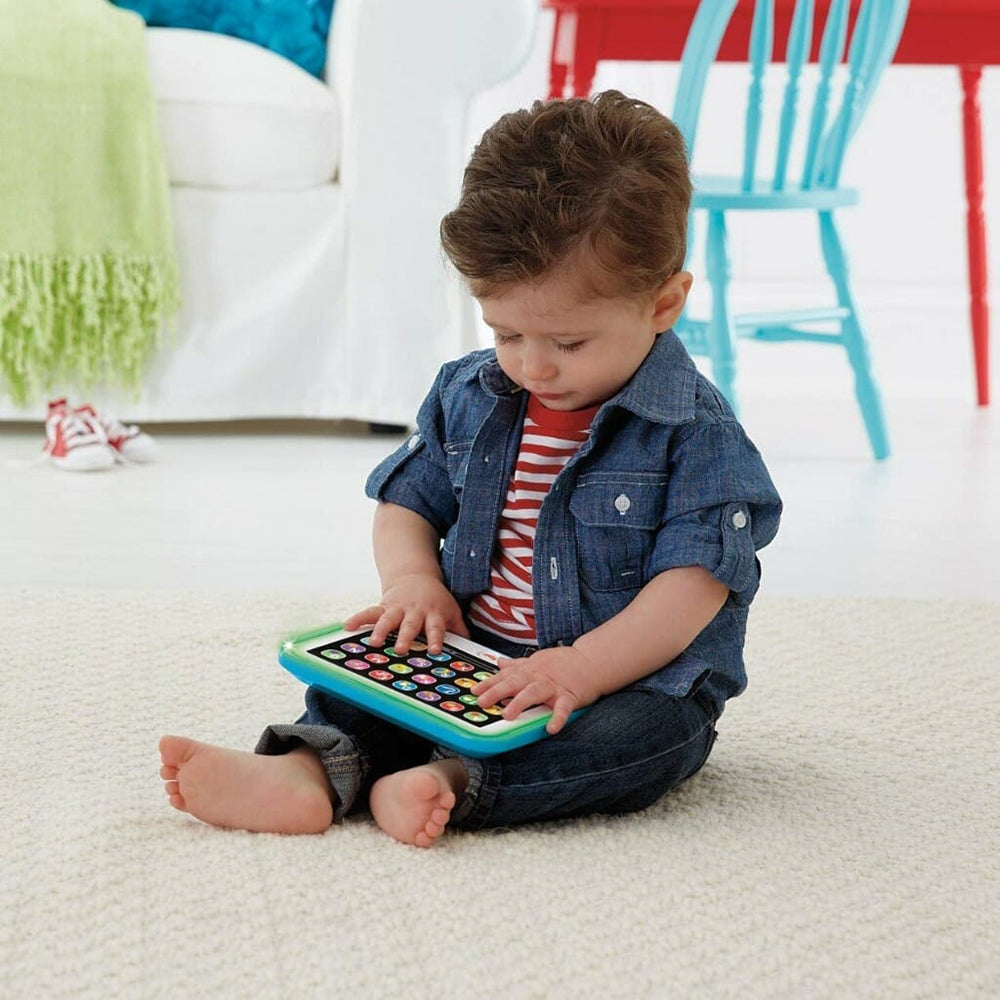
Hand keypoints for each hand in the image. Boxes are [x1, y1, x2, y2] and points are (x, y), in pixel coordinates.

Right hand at [344, 574, 468, 654]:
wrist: (416, 576)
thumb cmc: (436, 600)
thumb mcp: (451, 611)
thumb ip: (459, 631)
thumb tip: (474, 652)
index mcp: (433, 614)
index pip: (436, 628)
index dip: (435, 638)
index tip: (435, 651)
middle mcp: (414, 611)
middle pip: (410, 625)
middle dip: (406, 637)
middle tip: (401, 650)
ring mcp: (397, 608)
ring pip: (388, 619)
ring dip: (381, 630)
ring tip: (374, 642)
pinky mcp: (383, 606)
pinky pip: (369, 612)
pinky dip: (358, 619)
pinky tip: (347, 626)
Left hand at [471, 646, 598, 734]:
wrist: (591, 661)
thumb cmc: (563, 663)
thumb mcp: (537, 660)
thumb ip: (517, 664)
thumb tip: (498, 662)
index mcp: (529, 669)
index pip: (505, 675)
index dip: (489, 683)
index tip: (474, 691)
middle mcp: (538, 676)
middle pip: (515, 682)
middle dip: (497, 691)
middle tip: (482, 701)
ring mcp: (554, 686)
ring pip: (534, 692)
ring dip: (520, 703)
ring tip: (507, 714)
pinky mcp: (570, 696)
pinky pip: (563, 708)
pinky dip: (557, 717)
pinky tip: (550, 728)